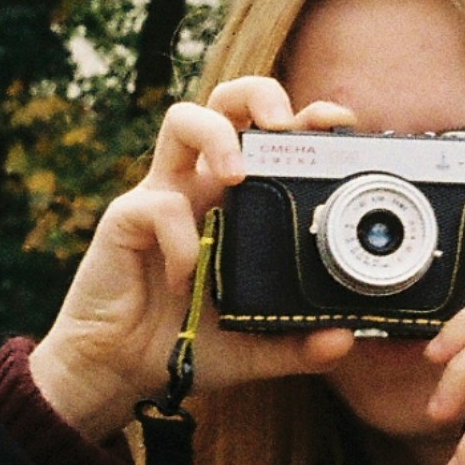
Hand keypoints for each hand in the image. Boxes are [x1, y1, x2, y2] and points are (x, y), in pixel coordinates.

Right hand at [28, 78, 359, 441]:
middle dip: (261, 95)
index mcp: (240, 202)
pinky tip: (186, 279)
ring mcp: (164, 195)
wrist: (119, 369)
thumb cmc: (186, 343)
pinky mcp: (127, 219)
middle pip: (228, 101)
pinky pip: (157, 206)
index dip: (306, 118)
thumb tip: (346, 339)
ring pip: (183, 120)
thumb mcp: (255, 348)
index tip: (340, 128)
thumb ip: (298, 343)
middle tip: (286, 126)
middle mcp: (204, 186)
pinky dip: (181, 238)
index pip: (273, 137)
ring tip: (238, 176)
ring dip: (216, 135)